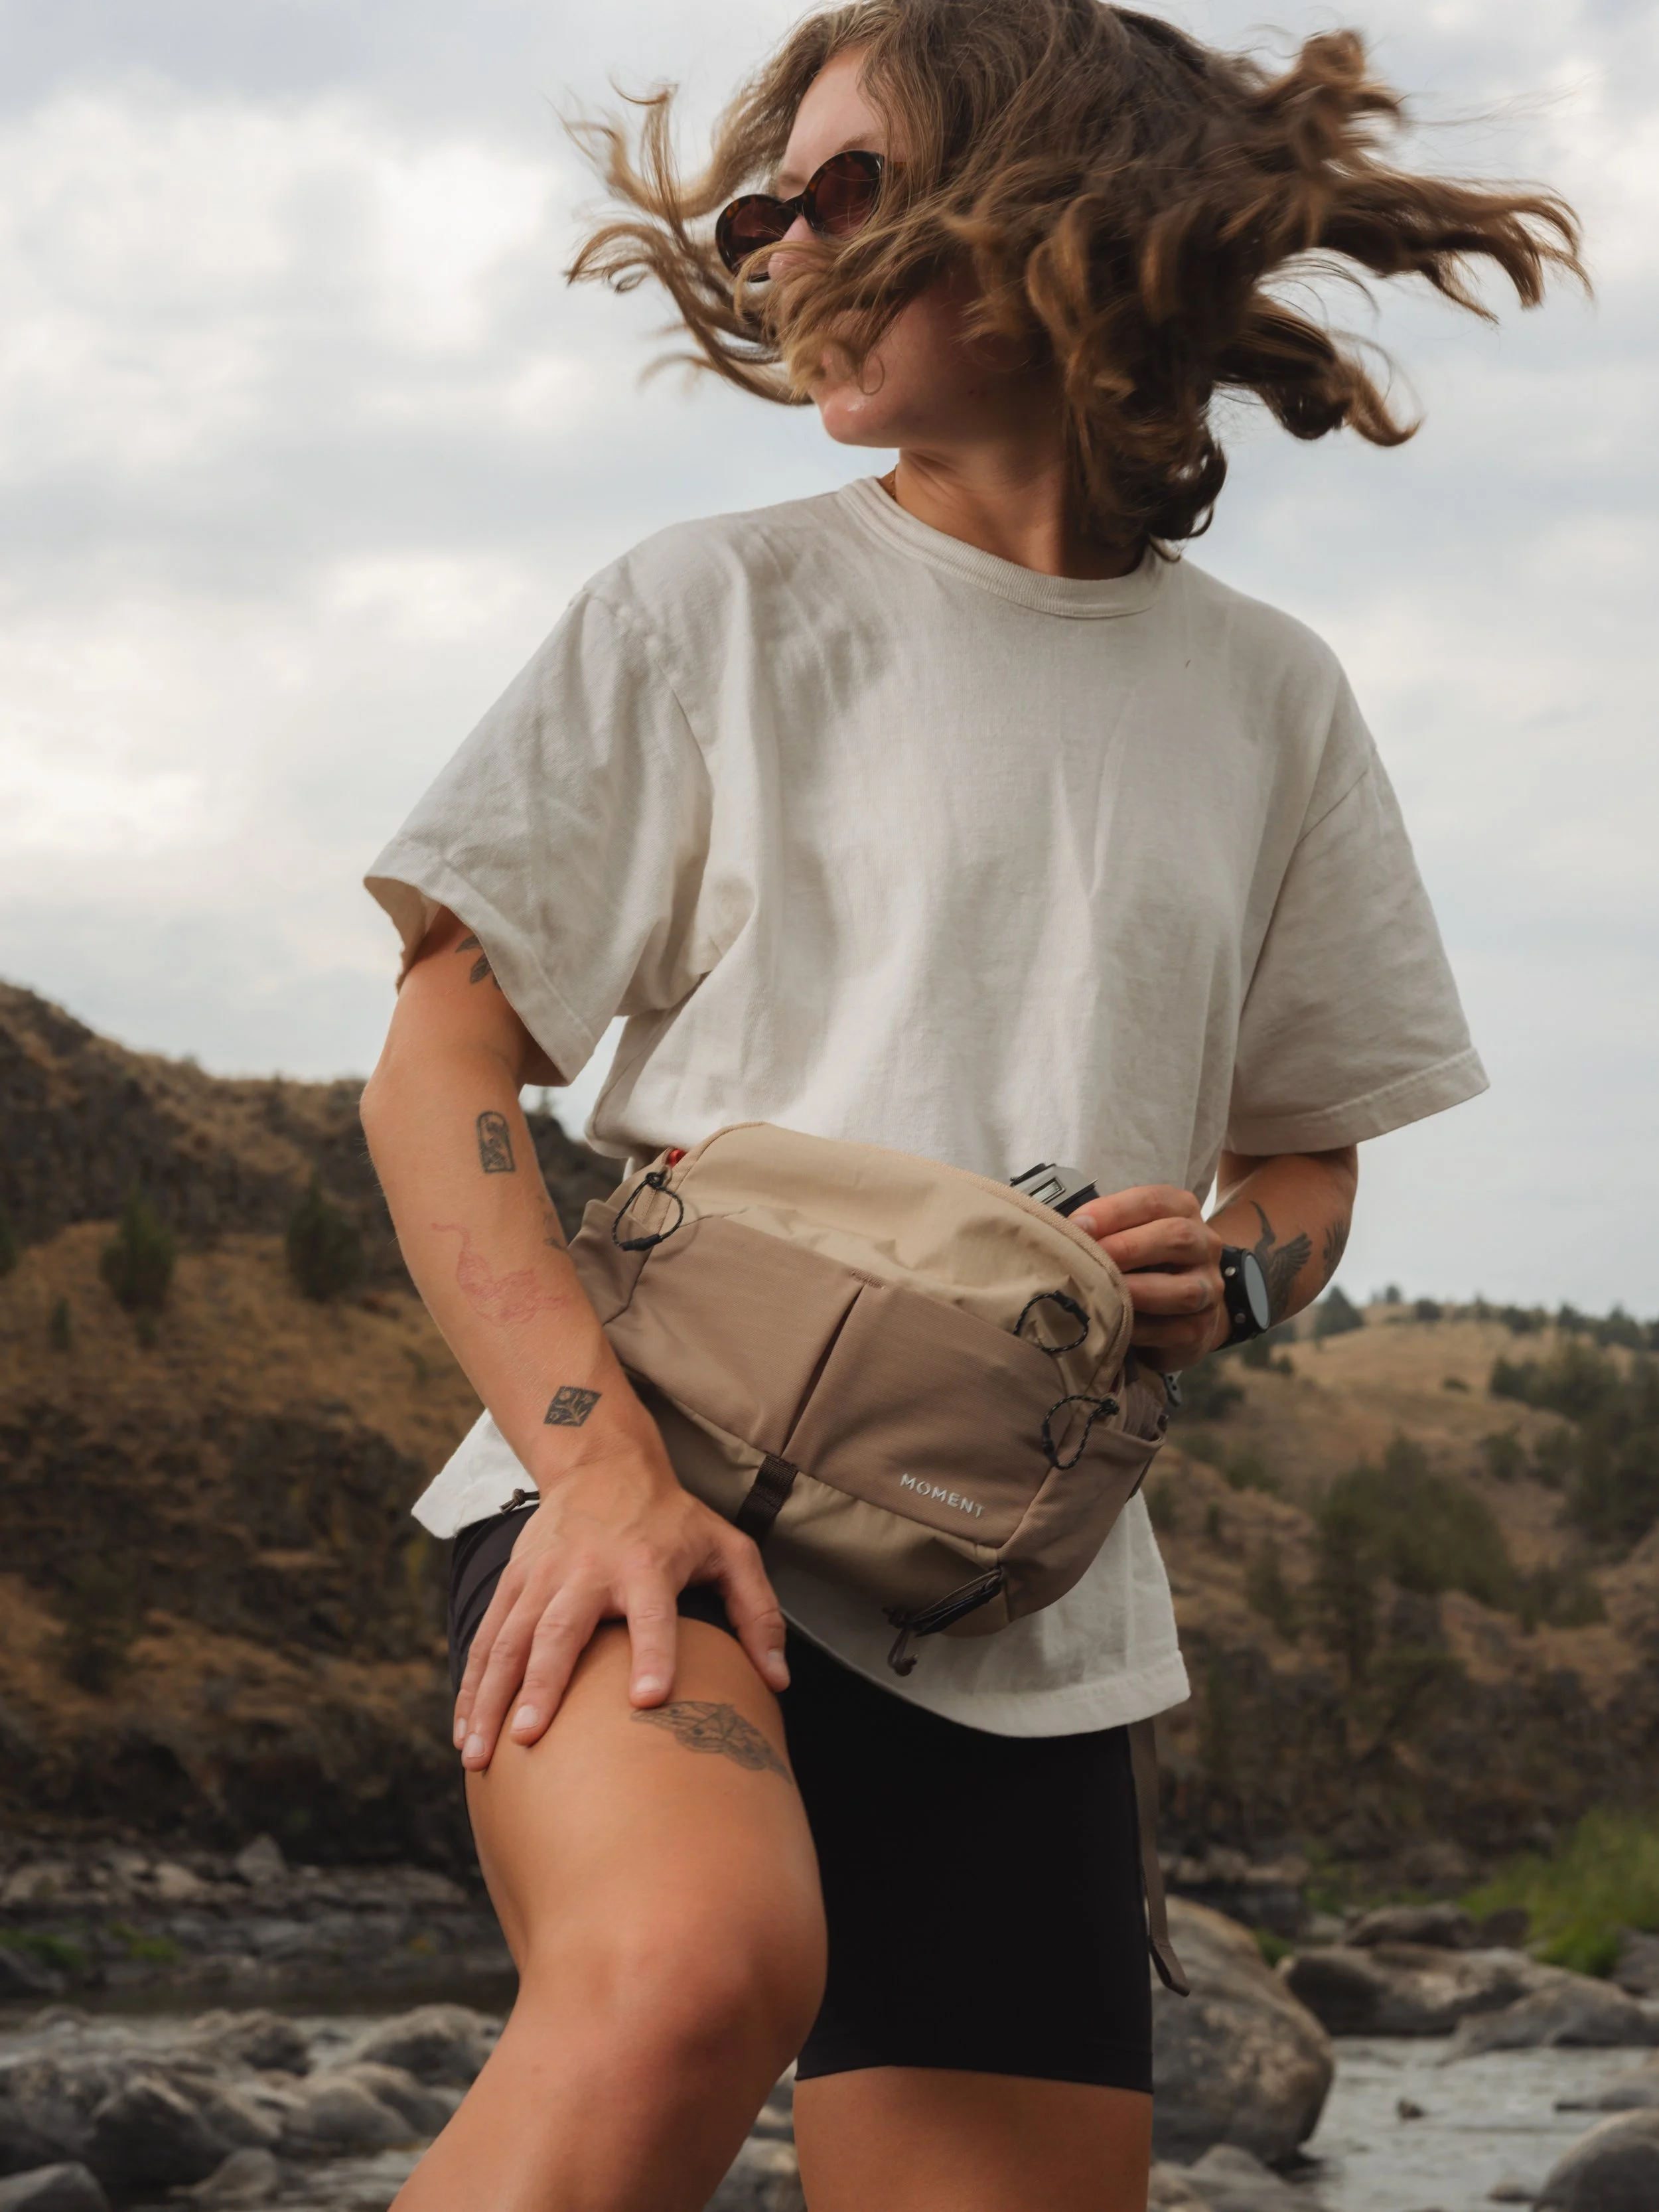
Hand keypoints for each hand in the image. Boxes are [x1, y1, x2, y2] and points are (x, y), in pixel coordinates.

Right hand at [453, 1429, 787, 1769]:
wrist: (602, 1462)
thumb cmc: (673, 1519)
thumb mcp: (728, 1548)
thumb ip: (757, 1611)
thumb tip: (778, 1681)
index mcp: (647, 1565)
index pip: (653, 1615)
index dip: (654, 1654)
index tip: (648, 1700)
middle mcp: (588, 1572)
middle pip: (561, 1632)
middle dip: (543, 1686)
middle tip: (530, 1739)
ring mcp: (543, 1577)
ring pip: (510, 1641)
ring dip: (492, 1698)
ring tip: (481, 1756)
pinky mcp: (513, 1581)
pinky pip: (487, 1638)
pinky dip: (472, 1686)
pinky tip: (465, 1731)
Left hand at [1070, 1184, 1228, 1369]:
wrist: (1184, 1311)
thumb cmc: (1144, 1264)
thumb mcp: (1128, 1234)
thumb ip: (1104, 1229)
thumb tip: (1059, 1231)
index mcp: (1182, 1211)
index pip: (1154, 1201)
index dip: (1113, 1211)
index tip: (1077, 1225)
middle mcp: (1204, 1245)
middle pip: (1176, 1237)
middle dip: (1126, 1247)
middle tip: (1088, 1258)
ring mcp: (1209, 1290)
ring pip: (1183, 1289)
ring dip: (1136, 1291)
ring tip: (1100, 1294)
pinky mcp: (1200, 1330)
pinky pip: (1172, 1330)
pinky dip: (1139, 1329)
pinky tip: (1111, 1326)